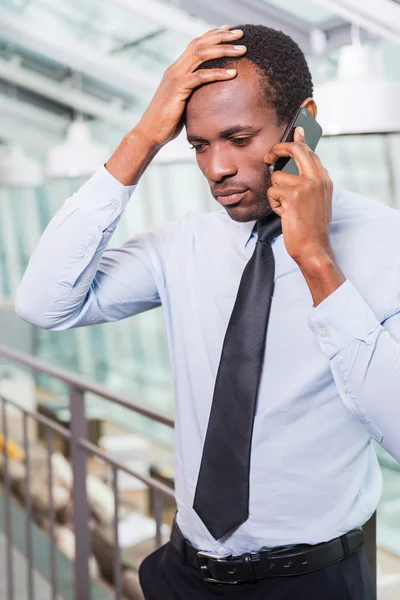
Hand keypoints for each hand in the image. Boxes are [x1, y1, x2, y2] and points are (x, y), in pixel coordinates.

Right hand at [135, 26, 246, 148]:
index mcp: (176, 69)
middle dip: (222, 36)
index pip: (195, 44)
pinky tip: (233, 73)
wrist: (150, 133)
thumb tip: (208, 94)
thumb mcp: (182, 102)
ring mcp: (176, 77)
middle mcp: (175, 69)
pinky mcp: (178, 89)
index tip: (229, 30)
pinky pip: (201, 77)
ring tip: (242, 50)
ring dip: (223, 50)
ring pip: (201, 54)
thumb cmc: (167, 122)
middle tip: (240, 34)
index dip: (212, 35)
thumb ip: (193, 92)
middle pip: (200, 43)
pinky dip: (218, 73)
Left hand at [264, 127, 333, 267]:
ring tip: (285, 208)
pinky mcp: (293, 195)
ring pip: (276, 176)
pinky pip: (272, 191)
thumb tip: (295, 168)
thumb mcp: (317, 202)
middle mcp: (318, 179)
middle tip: (269, 157)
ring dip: (275, 193)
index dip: (298, 140)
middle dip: (278, 149)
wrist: (314, 248)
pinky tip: (284, 215)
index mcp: (324, 180)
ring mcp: (306, 186)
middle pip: (296, 149)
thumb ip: (309, 182)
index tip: (294, 131)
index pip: (310, 151)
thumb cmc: (312, 229)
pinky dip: (273, 204)